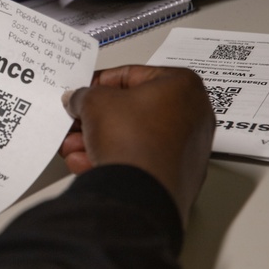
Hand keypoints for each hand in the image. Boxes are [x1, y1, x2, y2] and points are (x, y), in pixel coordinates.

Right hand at [59, 66, 214, 225]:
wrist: (140, 193)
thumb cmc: (133, 140)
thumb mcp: (94, 102)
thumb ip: (84, 95)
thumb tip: (80, 100)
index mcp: (182, 85)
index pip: (131, 75)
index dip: (99, 83)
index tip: (83, 92)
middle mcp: (193, 115)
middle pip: (131, 110)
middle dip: (96, 118)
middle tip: (77, 122)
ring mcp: (188, 148)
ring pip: (132, 136)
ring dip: (97, 140)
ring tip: (75, 148)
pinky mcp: (177, 175)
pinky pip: (140, 159)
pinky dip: (114, 159)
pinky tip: (88, 163)